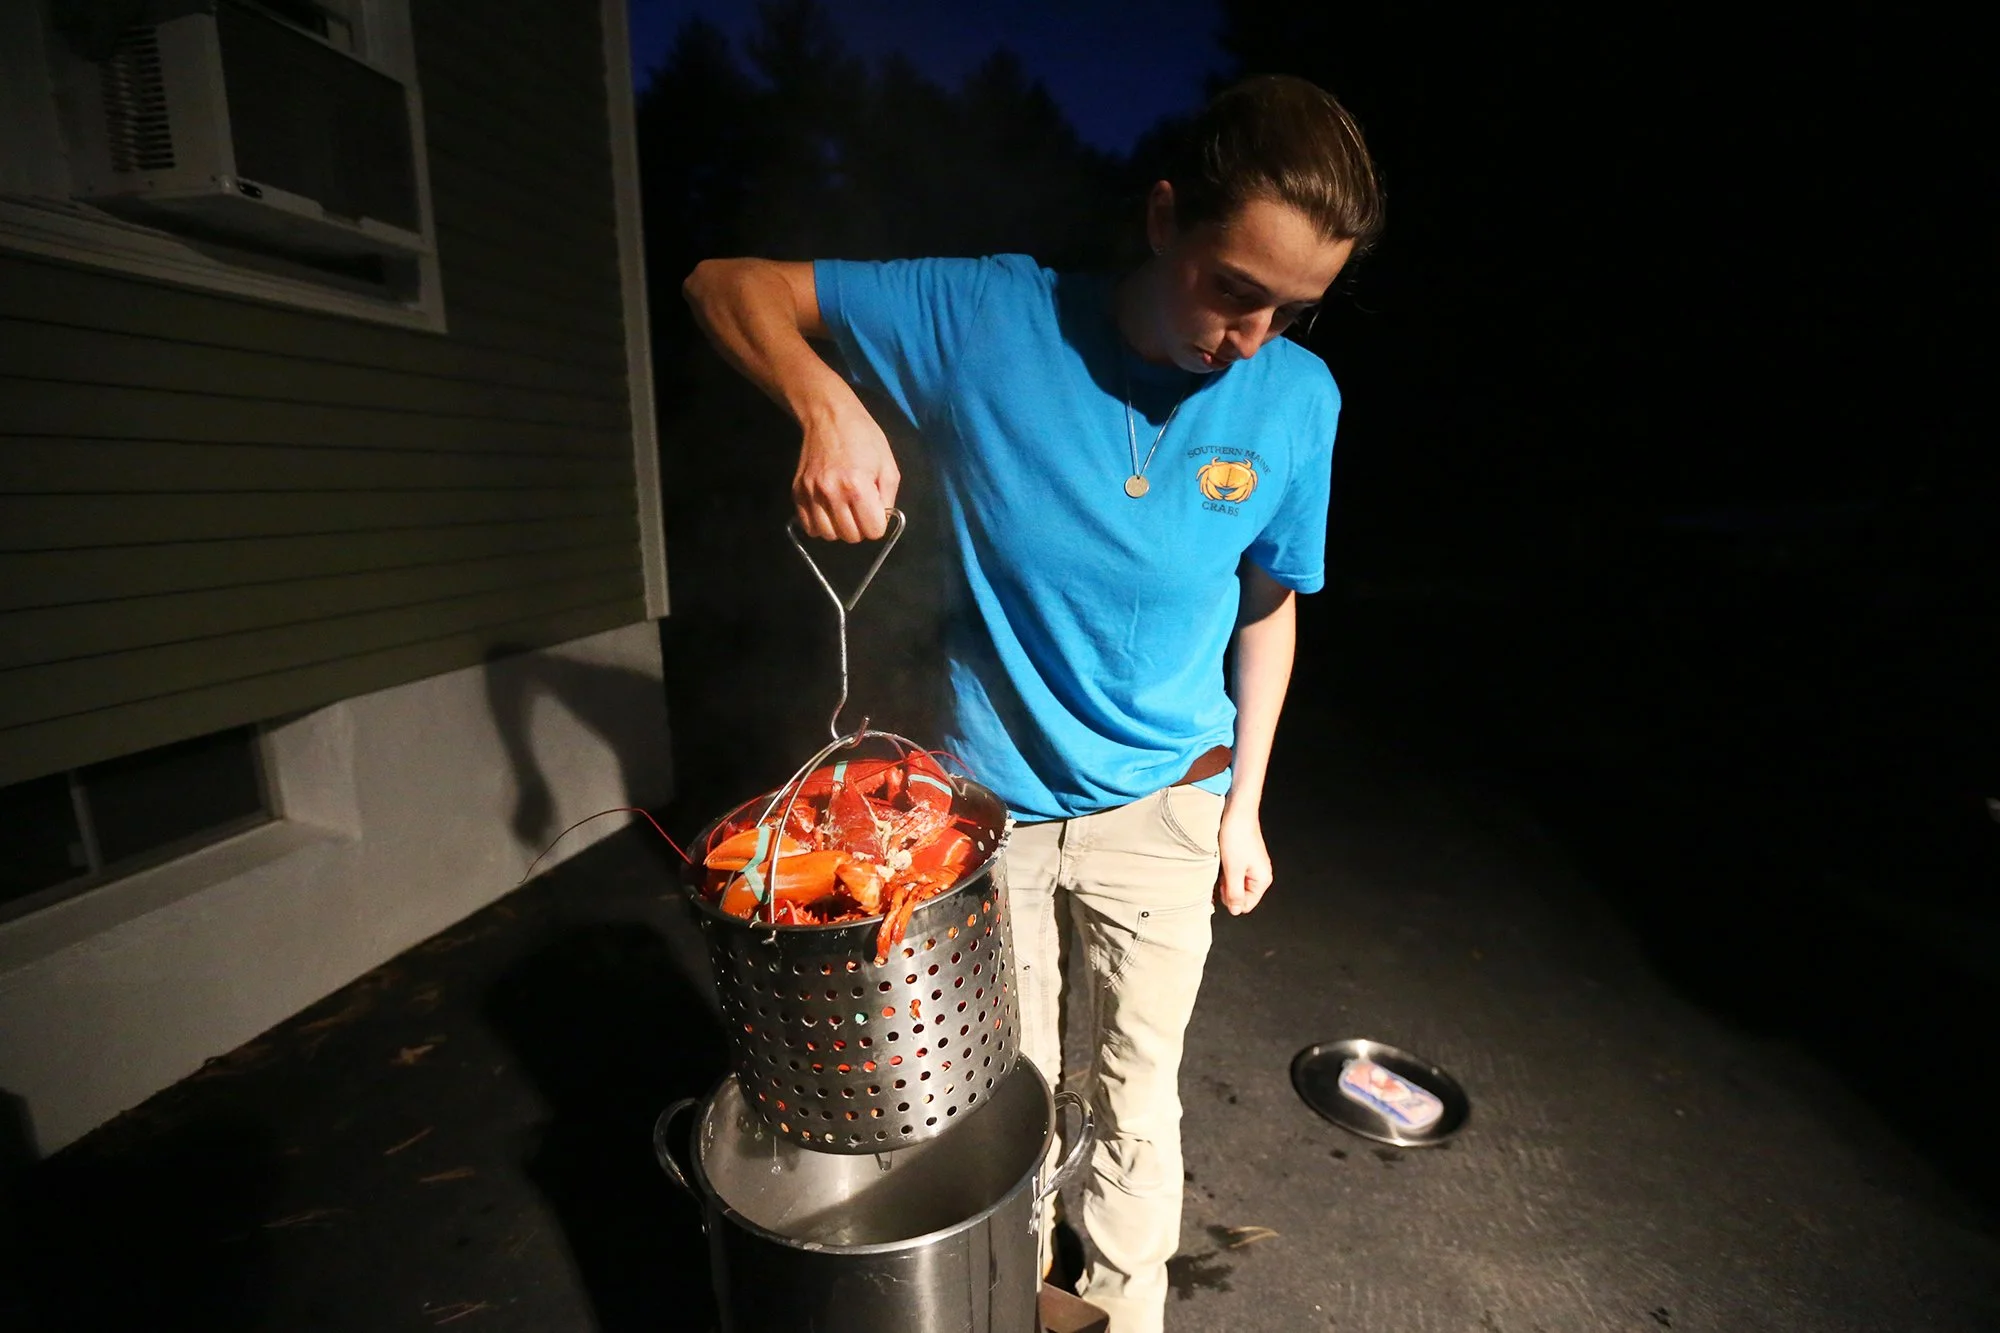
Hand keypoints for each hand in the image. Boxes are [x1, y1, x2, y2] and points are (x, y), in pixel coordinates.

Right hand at [793, 397, 899, 541]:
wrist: (828, 416)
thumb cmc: (864, 437)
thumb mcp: (888, 465)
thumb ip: (888, 498)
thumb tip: (880, 521)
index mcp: (857, 486)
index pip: (872, 531)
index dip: (878, 523)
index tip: (875, 510)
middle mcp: (831, 493)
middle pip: (850, 536)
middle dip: (860, 527)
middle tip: (860, 509)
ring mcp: (811, 494)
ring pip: (828, 535)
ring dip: (840, 528)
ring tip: (844, 510)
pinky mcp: (797, 493)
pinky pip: (809, 527)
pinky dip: (820, 526)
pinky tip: (828, 511)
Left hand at [1216, 804, 1271, 914]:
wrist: (1237, 811)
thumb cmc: (1237, 836)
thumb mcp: (1233, 869)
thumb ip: (1234, 893)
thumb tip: (1235, 911)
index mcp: (1262, 879)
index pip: (1246, 905)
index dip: (1230, 899)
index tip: (1222, 886)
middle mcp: (1259, 874)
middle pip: (1239, 894)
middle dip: (1226, 888)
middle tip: (1220, 872)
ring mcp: (1251, 865)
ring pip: (1234, 883)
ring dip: (1224, 877)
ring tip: (1221, 862)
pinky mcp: (1242, 857)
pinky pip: (1232, 871)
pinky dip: (1224, 868)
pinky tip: (1220, 858)